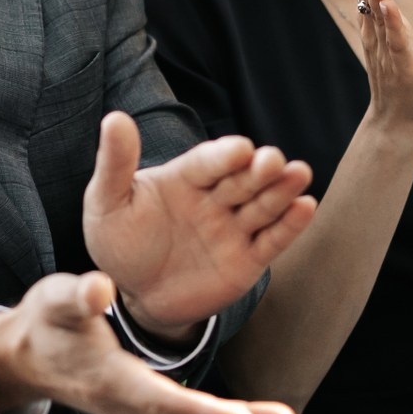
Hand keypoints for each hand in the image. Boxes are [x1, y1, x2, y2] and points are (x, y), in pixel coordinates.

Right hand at [0, 269, 297, 413]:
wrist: (26, 358)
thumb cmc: (45, 323)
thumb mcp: (55, 301)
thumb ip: (79, 296)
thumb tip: (101, 289)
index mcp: (112, 381)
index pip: (163, 402)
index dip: (204, 412)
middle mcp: (128, 407)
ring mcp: (137, 413)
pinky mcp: (144, 409)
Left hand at [82, 111, 316, 332]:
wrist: (136, 296)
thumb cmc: (119, 243)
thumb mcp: (107, 202)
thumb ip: (115, 164)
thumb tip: (115, 117)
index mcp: (184, 177)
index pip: (207, 162)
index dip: (224, 155)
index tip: (240, 148)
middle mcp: (215, 198)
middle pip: (242, 180)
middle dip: (258, 170)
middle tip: (273, 160)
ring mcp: (234, 228)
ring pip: (262, 205)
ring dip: (281, 190)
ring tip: (299, 173)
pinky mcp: (247, 260)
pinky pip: (271, 240)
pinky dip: (289, 225)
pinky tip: (305, 207)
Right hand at [350, 0, 412, 133]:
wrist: (399, 121)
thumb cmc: (397, 80)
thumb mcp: (391, 43)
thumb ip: (384, 17)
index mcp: (377, 28)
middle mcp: (378, 36)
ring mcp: (388, 51)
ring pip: (381, 17)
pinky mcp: (403, 68)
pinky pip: (397, 43)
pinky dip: (392, 25)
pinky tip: (388, 7)